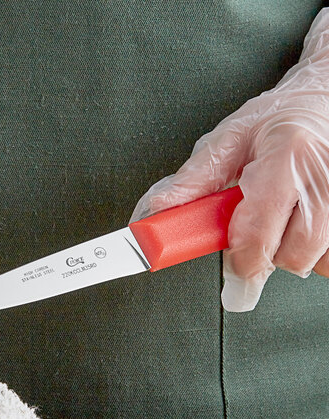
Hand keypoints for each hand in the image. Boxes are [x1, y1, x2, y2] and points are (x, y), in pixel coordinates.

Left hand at [131, 9, 328, 311]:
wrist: (321, 103)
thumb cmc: (275, 121)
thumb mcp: (226, 142)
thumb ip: (193, 181)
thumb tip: (159, 211)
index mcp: (286, 158)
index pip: (259, 233)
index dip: (239, 257)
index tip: (229, 261)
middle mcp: (323, 180)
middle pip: (292, 255)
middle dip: (264, 256)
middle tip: (251, 234)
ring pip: (315, 261)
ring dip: (289, 252)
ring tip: (279, 222)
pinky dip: (313, 252)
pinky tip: (300, 227)